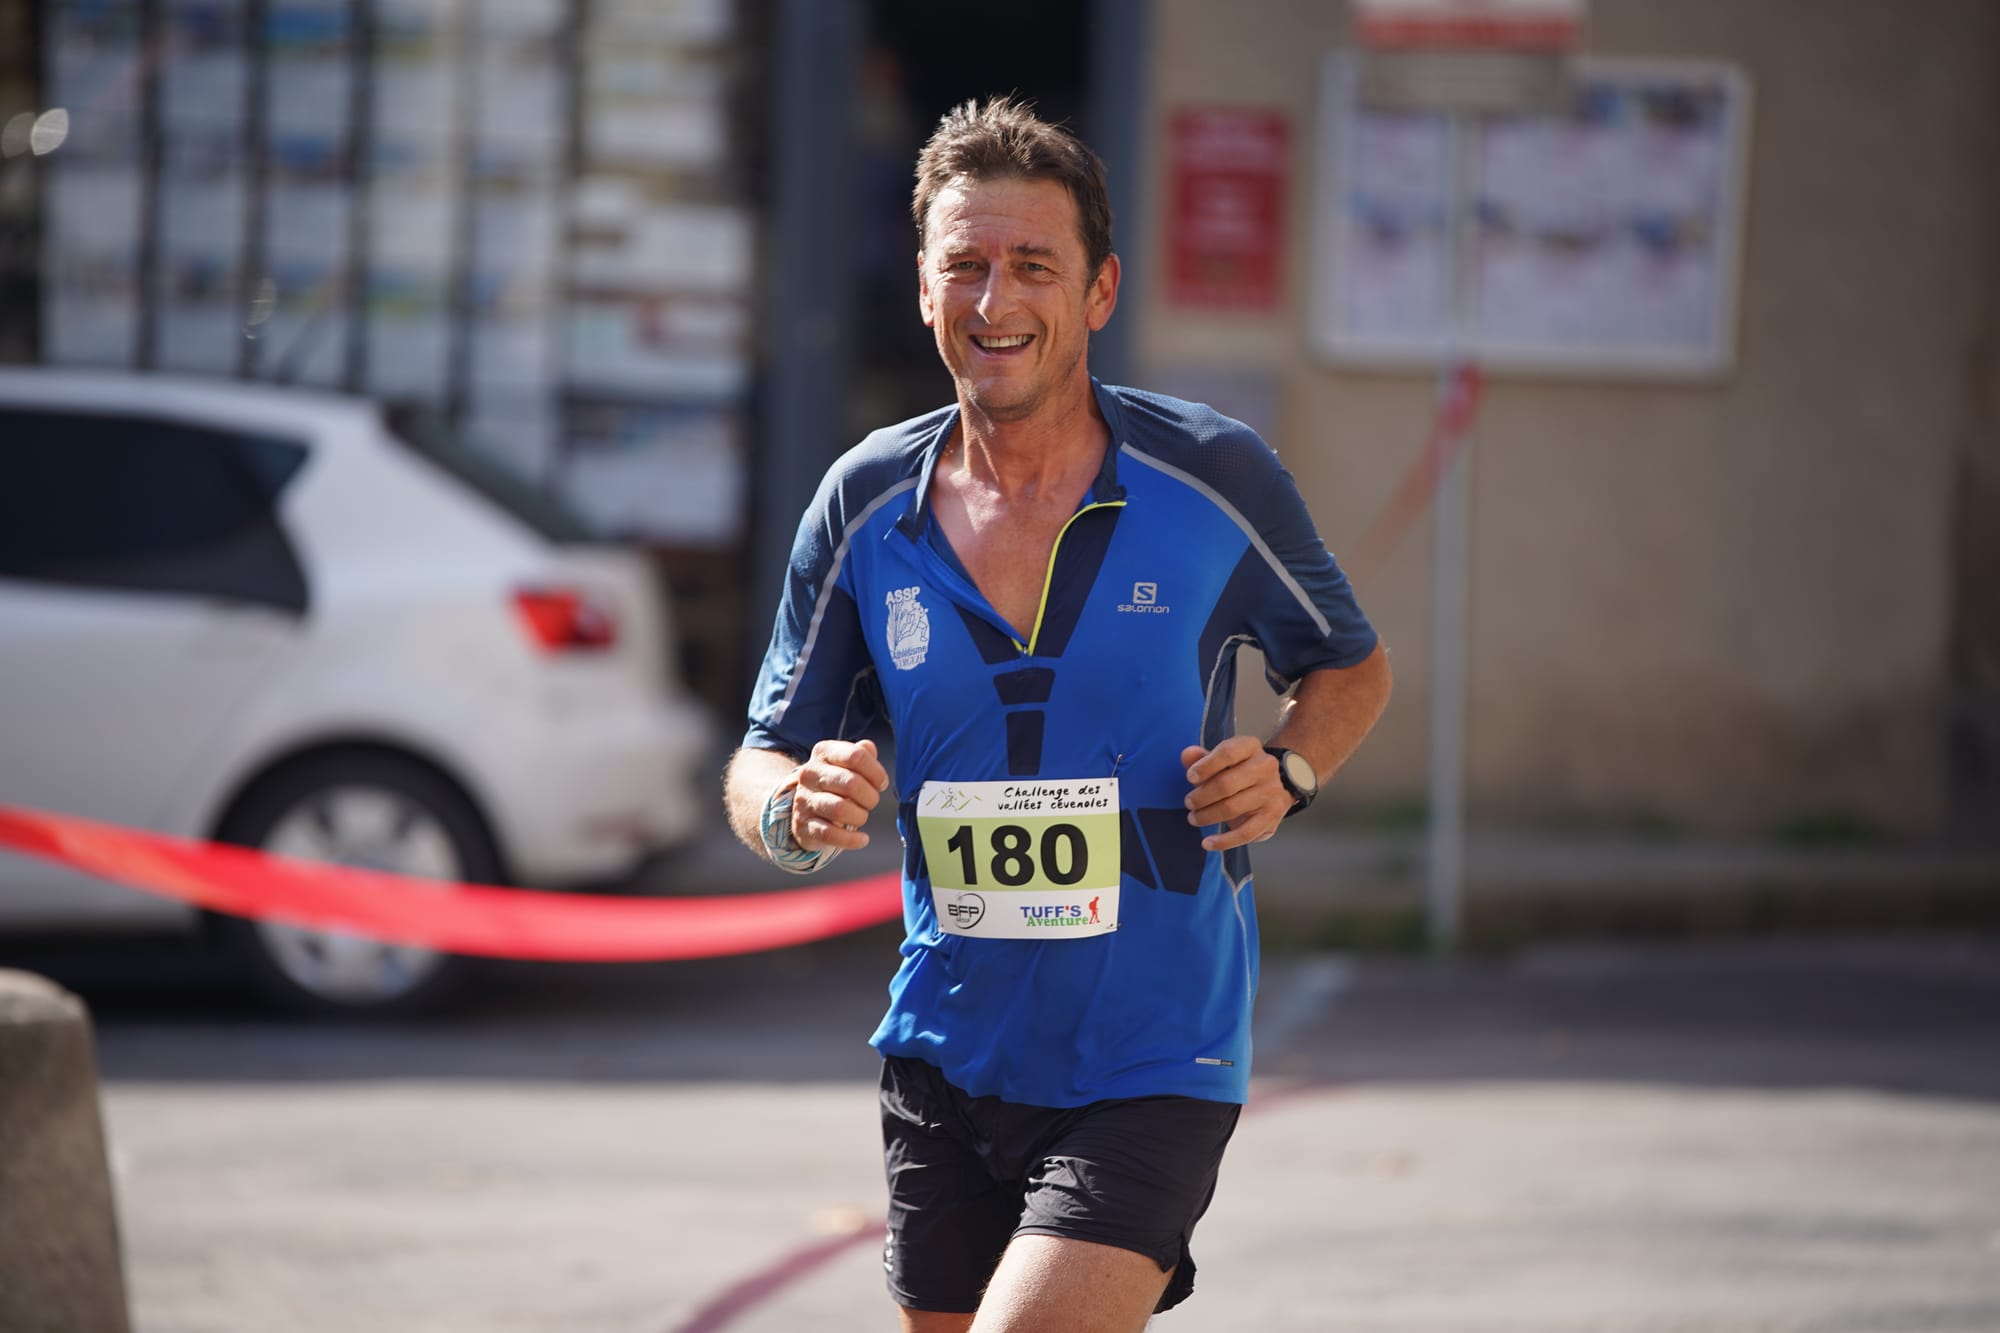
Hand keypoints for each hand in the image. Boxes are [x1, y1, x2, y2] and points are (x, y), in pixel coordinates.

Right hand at [792, 738, 890, 851]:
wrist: (804, 807)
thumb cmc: (834, 783)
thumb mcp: (846, 763)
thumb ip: (861, 754)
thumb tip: (868, 748)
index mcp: (823, 752)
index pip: (856, 756)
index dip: (876, 772)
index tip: (881, 783)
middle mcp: (809, 774)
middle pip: (851, 783)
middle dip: (870, 797)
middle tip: (871, 802)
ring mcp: (804, 800)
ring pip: (840, 809)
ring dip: (860, 816)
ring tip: (862, 816)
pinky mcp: (804, 825)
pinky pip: (831, 834)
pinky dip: (852, 839)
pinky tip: (862, 839)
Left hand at [1181, 737, 1289, 851]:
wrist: (1277, 783)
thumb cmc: (1241, 769)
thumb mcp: (1223, 758)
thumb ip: (1203, 757)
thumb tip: (1187, 755)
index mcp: (1251, 747)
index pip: (1228, 752)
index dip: (1205, 766)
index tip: (1190, 777)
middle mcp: (1265, 767)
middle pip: (1227, 784)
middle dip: (1202, 796)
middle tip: (1189, 802)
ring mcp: (1271, 793)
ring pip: (1233, 808)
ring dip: (1207, 816)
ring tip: (1194, 817)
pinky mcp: (1272, 816)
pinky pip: (1246, 833)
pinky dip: (1224, 841)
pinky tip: (1208, 843)